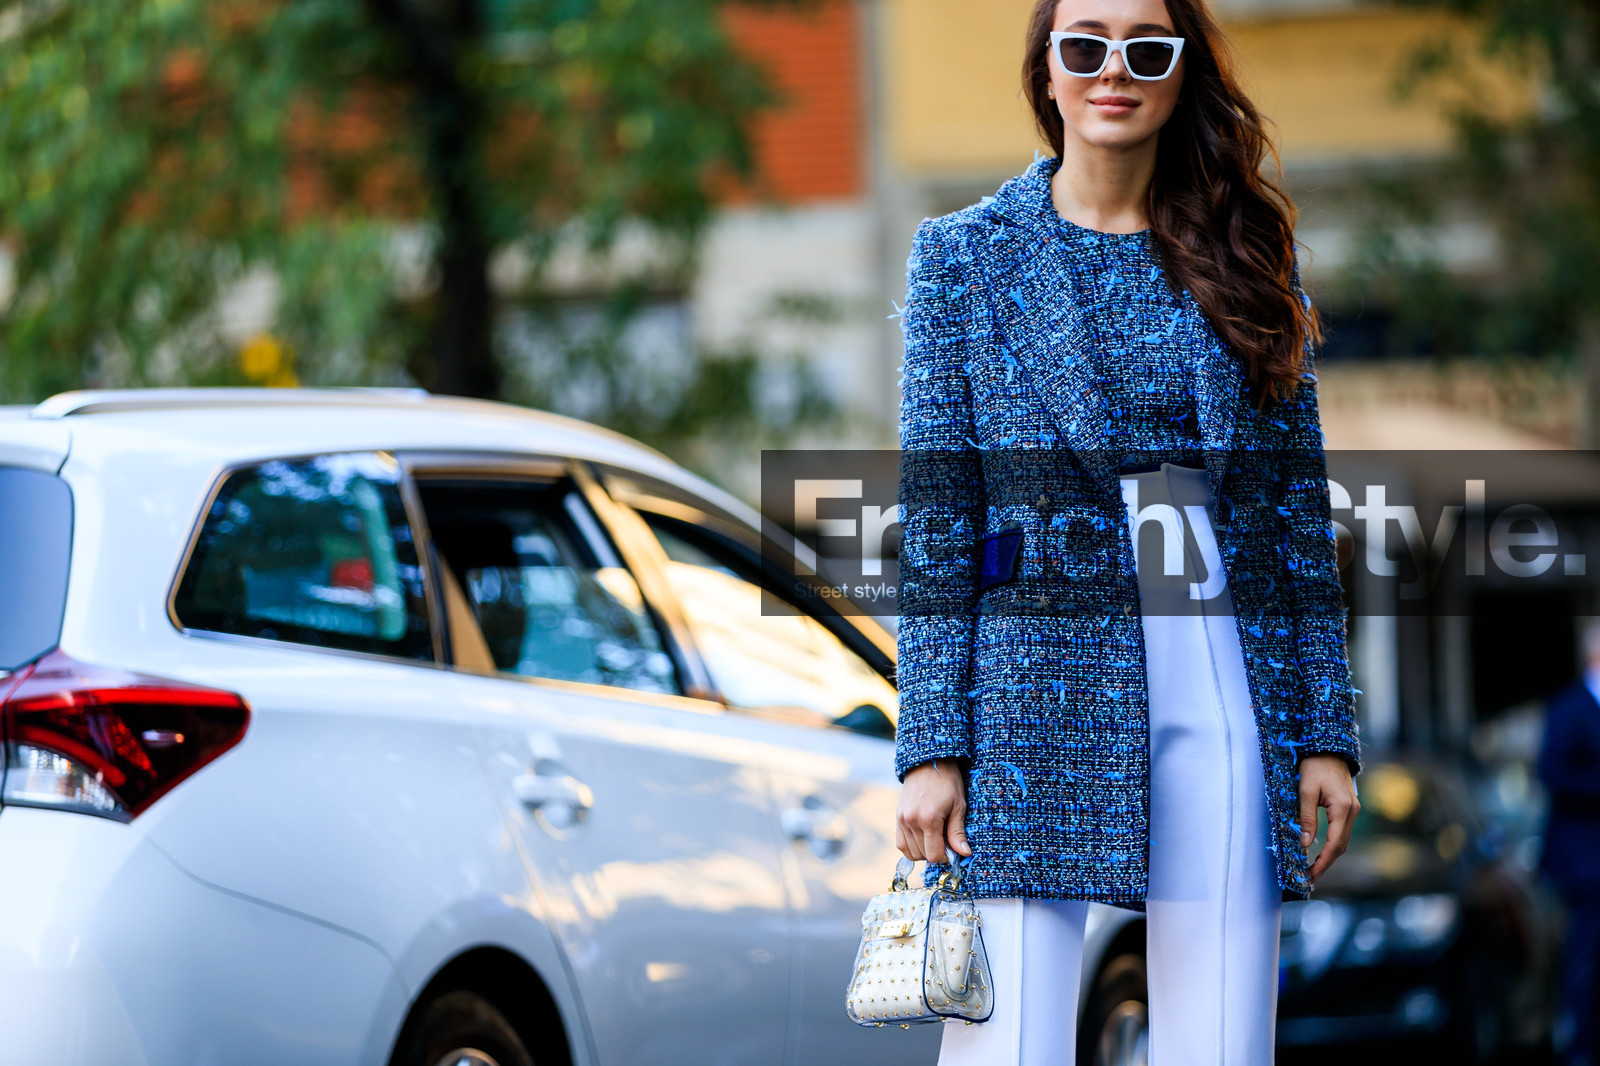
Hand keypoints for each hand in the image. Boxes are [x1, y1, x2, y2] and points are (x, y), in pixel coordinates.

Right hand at [895, 758, 971, 864]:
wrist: (927, 763)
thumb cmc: (947, 783)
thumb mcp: (958, 806)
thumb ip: (957, 833)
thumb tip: (965, 854)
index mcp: (929, 819)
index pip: (934, 855)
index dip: (946, 856)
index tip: (952, 848)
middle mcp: (911, 821)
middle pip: (923, 855)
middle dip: (936, 853)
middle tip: (945, 840)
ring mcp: (902, 820)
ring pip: (910, 852)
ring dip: (923, 852)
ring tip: (934, 838)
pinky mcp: (897, 817)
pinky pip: (901, 843)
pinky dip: (911, 847)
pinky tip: (923, 838)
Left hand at [1298, 754, 1358, 881]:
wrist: (1328, 749)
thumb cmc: (1314, 766)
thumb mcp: (1305, 791)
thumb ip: (1306, 818)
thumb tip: (1306, 844)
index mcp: (1343, 809)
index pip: (1335, 844)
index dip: (1323, 862)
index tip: (1310, 875)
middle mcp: (1353, 812)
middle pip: (1342, 846)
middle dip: (1326, 864)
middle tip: (1309, 877)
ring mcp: (1353, 811)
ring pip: (1343, 841)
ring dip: (1329, 856)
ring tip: (1313, 869)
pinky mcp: (1349, 808)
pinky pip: (1342, 832)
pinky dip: (1332, 844)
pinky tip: (1321, 852)